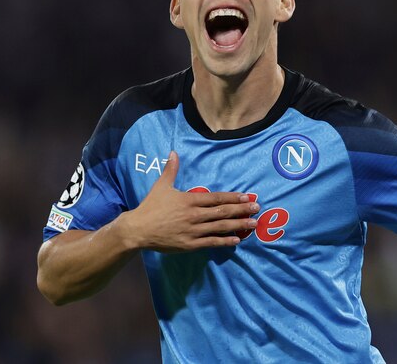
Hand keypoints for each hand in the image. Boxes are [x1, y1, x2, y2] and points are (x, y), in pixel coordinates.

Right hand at [116, 151, 258, 251]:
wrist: (139, 229)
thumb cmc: (151, 207)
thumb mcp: (161, 186)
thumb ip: (171, 170)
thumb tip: (173, 152)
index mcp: (189, 200)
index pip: (216, 198)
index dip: (232, 197)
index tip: (246, 196)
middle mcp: (194, 215)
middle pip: (222, 212)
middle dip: (241, 210)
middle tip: (257, 208)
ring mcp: (193, 231)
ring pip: (220, 227)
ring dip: (238, 225)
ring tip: (253, 224)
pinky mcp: (190, 244)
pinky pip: (211, 242)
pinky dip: (225, 241)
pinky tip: (236, 240)